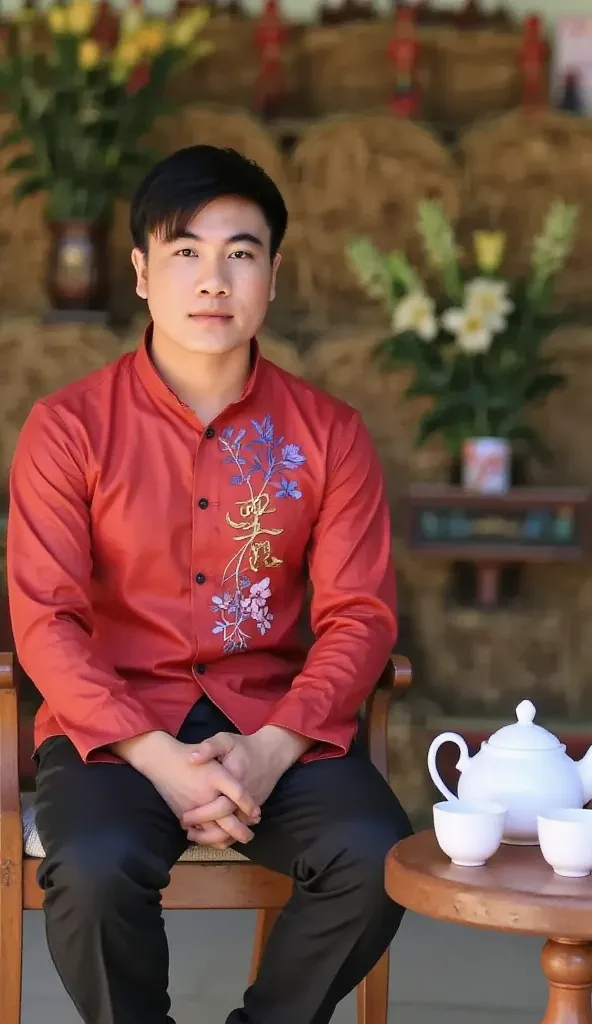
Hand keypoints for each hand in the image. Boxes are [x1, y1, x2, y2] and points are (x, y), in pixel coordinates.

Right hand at [111, 731, 260, 846]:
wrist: (161, 759)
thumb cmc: (190, 752)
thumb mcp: (218, 742)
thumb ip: (238, 762)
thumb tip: (241, 776)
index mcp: (215, 775)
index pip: (239, 794)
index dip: (249, 806)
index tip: (256, 814)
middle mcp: (205, 794)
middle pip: (228, 821)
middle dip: (241, 831)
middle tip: (250, 835)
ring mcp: (193, 807)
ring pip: (214, 832)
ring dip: (228, 838)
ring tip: (237, 838)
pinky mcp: (183, 815)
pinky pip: (199, 832)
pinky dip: (210, 839)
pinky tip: (220, 838)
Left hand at [181, 726, 310, 844]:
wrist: (272, 753)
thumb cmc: (244, 747)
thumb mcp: (226, 740)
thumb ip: (209, 747)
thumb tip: (192, 758)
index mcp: (234, 780)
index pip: (218, 804)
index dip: (200, 814)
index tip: (183, 817)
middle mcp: (244, 796)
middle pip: (226, 821)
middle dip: (205, 829)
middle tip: (186, 828)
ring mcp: (251, 805)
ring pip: (235, 829)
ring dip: (216, 837)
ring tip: (195, 837)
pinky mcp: (254, 809)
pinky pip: (241, 826)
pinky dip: (227, 835)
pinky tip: (211, 835)